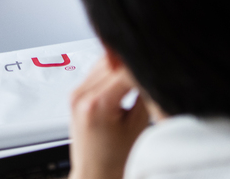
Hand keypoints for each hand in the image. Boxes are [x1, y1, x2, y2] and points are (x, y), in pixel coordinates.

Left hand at [69, 52, 148, 178]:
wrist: (95, 174)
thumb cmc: (115, 160)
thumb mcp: (138, 125)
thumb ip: (144, 94)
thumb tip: (147, 73)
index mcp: (96, 104)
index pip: (125, 71)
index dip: (143, 70)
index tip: (154, 71)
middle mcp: (81, 95)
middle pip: (113, 63)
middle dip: (132, 67)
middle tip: (147, 77)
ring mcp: (75, 93)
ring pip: (104, 62)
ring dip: (121, 68)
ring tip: (135, 83)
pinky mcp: (75, 94)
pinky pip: (96, 72)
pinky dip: (111, 73)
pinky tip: (122, 84)